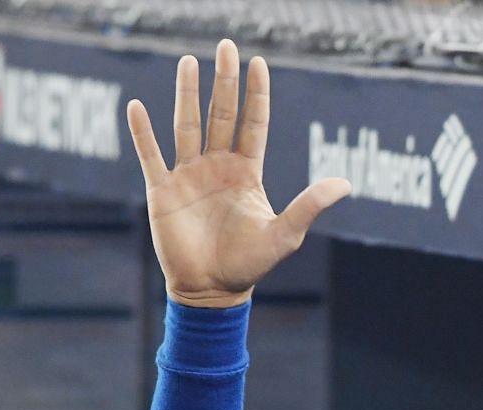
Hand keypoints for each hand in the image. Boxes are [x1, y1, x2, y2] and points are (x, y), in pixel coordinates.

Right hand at [126, 40, 350, 307]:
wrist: (212, 290)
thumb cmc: (250, 265)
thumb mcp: (285, 234)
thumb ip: (310, 205)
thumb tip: (346, 183)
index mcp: (247, 172)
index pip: (253, 123)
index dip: (256, 94)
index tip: (258, 62)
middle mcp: (218, 167)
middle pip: (221, 114)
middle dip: (223, 81)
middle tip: (225, 46)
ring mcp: (189, 175)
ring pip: (187, 125)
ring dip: (186, 94)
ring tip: (187, 61)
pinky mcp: (163, 191)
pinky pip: (151, 155)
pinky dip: (142, 133)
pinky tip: (136, 106)